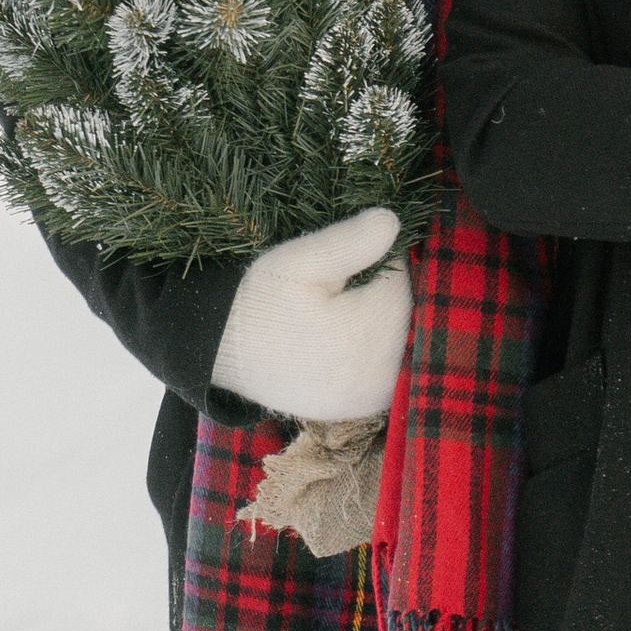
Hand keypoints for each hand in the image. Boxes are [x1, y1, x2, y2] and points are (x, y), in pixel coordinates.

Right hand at [210, 206, 411, 425]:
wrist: (226, 352)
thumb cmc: (263, 301)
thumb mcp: (300, 261)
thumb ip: (349, 242)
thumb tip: (394, 222)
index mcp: (367, 332)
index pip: (400, 280)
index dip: (375, 262)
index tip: (342, 265)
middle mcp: (379, 372)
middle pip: (404, 312)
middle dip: (379, 294)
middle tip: (333, 293)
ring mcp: (372, 396)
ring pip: (400, 338)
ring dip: (380, 321)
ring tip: (334, 316)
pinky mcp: (363, 407)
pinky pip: (387, 366)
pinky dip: (375, 349)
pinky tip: (342, 341)